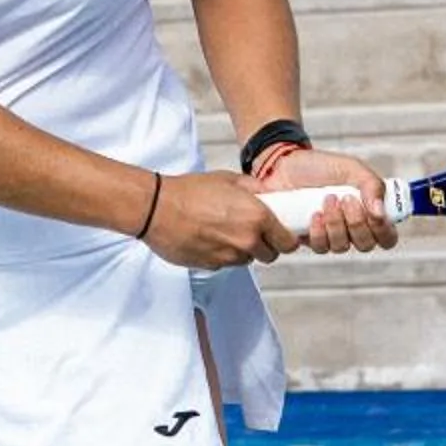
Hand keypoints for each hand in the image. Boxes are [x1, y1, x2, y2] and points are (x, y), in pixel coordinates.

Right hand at [141, 169, 286, 269]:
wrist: (157, 208)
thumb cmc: (188, 191)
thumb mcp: (227, 179)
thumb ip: (253, 188)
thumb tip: (266, 193)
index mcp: (257, 218)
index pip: (288, 243)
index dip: (285, 239)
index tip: (279, 235)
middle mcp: (246, 241)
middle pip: (270, 255)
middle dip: (264, 245)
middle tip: (249, 231)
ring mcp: (229, 257)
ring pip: (246, 260)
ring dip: (241, 250)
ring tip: (222, 231)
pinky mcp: (211, 266)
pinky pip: (225, 264)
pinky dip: (221, 254)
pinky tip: (207, 238)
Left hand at [254, 144, 398, 254]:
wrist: (285, 165)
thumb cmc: (320, 167)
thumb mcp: (352, 168)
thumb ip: (372, 186)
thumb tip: (380, 211)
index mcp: (368, 213)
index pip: (386, 237)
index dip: (384, 231)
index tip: (375, 214)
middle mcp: (351, 229)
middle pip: (365, 245)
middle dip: (357, 224)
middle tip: (346, 200)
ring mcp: (329, 236)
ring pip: (341, 247)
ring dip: (336, 225)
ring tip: (327, 200)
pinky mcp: (308, 238)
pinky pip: (319, 247)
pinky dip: (318, 232)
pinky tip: (314, 214)